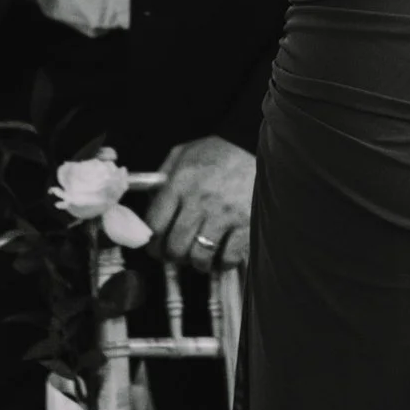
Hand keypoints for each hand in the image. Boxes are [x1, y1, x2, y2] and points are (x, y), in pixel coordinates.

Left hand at [147, 135, 253, 272]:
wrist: (259, 147)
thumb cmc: (219, 152)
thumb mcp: (185, 153)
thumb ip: (164, 176)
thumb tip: (150, 204)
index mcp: (180, 183)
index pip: (154, 226)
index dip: (152, 243)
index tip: (156, 246)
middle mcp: (199, 201)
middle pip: (175, 247)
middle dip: (172, 256)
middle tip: (177, 253)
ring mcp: (224, 214)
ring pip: (199, 257)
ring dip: (197, 262)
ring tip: (200, 256)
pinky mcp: (246, 225)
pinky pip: (227, 258)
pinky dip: (222, 262)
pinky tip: (222, 252)